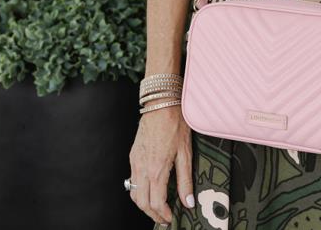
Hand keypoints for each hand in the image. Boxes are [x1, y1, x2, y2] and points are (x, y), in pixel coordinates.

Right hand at [128, 104, 194, 225]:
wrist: (161, 103)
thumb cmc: (175, 123)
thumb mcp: (185, 152)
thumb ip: (185, 180)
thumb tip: (188, 201)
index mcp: (157, 169)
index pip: (156, 203)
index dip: (163, 214)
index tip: (170, 218)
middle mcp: (142, 167)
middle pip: (141, 202)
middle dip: (152, 213)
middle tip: (164, 217)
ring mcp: (135, 161)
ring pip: (133, 192)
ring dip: (144, 203)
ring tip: (157, 206)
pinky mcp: (133, 154)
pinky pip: (132, 178)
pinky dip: (139, 190)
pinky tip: (150, 187)